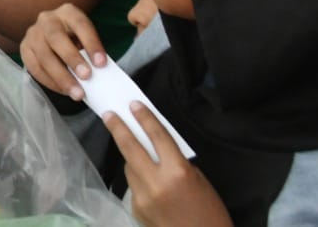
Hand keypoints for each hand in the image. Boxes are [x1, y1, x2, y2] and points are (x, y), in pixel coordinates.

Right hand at [19, 3, 108, 100]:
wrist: (52, 36)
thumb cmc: (76, 39)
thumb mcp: (86, 38)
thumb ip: (90, 52)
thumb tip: (100, 74)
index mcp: (67, 12)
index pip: (80, 24)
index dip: (91, 44)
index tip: (102, 64)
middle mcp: (47, 19)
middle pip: (56, 37)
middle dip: (72, 58)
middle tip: (87, 77)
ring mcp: (33, 33)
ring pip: (44, 55)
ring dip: (61, 77)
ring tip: (77, 93)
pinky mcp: (25, 49)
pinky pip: (35, 67)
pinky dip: (50, 82)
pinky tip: (63, 91)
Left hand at [105, 103, 231, 226]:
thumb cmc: (209, 212)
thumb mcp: (199, 181)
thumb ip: (176, 163)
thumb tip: (156, 150)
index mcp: (177, 172)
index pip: (157, 137)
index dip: (145, 118)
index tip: (133, 105)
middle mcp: (155, 182)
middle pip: (130, 148)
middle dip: (118, 128)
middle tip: (108, 115)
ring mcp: (141, 197)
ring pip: (129, 168)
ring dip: (132, 159)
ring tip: (138, 155)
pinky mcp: (135, 209)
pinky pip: (133, 186)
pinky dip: (139, 181)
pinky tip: (149, 186)